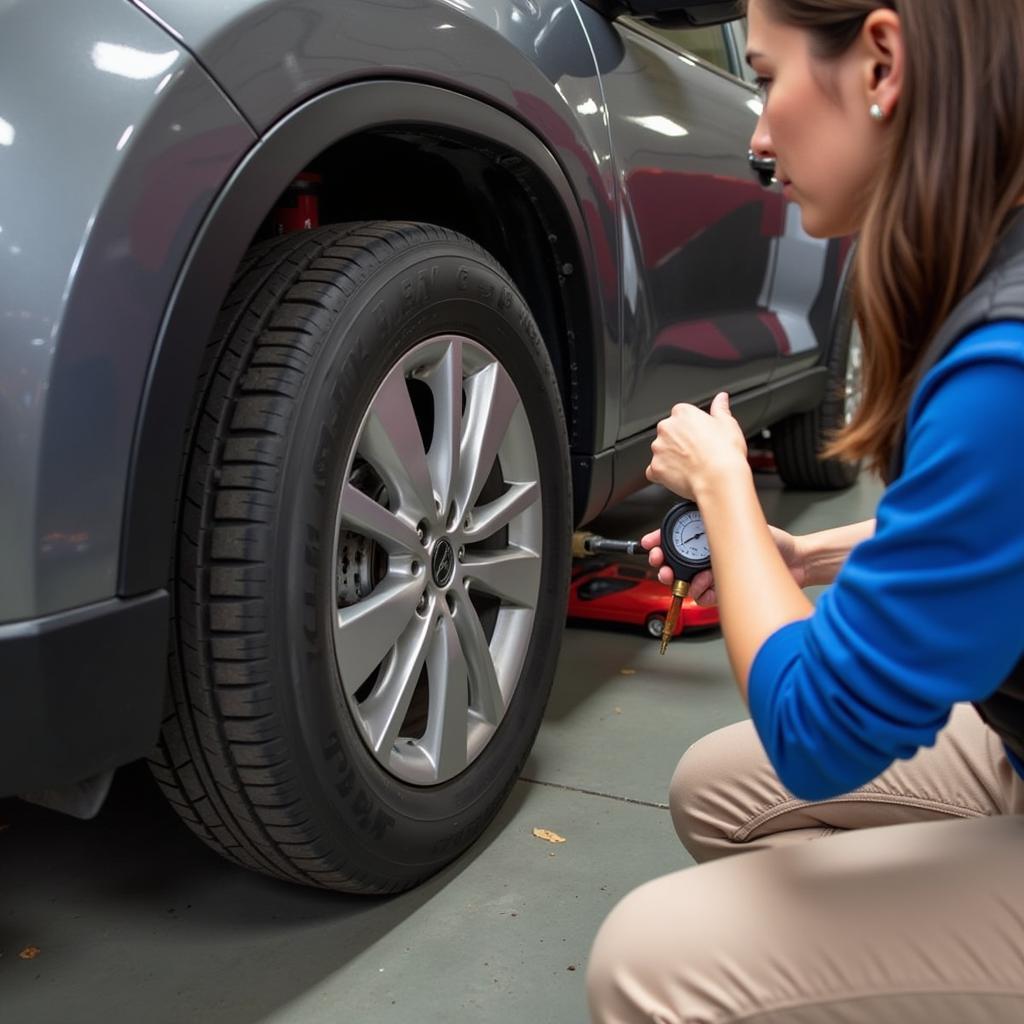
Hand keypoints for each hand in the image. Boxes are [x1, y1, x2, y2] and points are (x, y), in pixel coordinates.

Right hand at [640, 524, 806, 604]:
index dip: (660, 541)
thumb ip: (722, 523)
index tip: (650, 545)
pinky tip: (709, 589)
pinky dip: (704, 595)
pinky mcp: (725, 590)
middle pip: (677, 562)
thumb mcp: (744, 523)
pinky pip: (705, 597)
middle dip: (665, 566)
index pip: (677, 537)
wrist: (796, 563)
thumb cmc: (776, 541)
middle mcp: (712, 554)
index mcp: (711, 535)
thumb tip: (702, 515)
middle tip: (662, 568)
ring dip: (686, 582)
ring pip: (687, 582)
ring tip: (695, 580)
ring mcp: (717, 573)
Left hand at [645, 392, 748, 499]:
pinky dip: (663, 475)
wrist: (719, 479)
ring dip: (671, 458)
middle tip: (697, 453)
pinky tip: (679, 477)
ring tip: (691, 466)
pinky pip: (655, 471)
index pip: (681, 416)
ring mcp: (659, 448)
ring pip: (661, 452)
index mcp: (682, 413)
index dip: (692, 429)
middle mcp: (666, 428)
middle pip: (668, 433)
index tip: (700, 437)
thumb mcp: (728, 424)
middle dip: (679, 442)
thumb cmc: (725, 452)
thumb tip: (721, 398)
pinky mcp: (655, 468)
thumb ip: (720, 408)